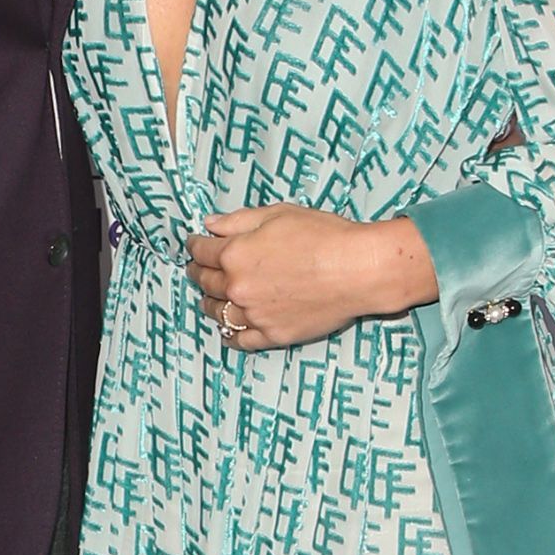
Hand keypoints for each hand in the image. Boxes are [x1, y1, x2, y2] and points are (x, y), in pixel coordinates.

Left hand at [189, 208, 437, 351]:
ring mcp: (255, 314)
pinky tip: (229, 329)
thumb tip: (210, 225)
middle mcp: (239, 287)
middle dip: (199, 273)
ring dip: (210, 303)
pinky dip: (231, 334)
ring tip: (211, 298)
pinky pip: (241, 340)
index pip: (202, 251)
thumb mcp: (278, 214)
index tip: (195, 244)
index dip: (195, 245)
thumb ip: (238, 220)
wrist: (359, 270)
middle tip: (198, 269)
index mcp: (235, 254)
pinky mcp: (273, 335)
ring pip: (218, 313)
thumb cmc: (325, 237)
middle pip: (205, 282)